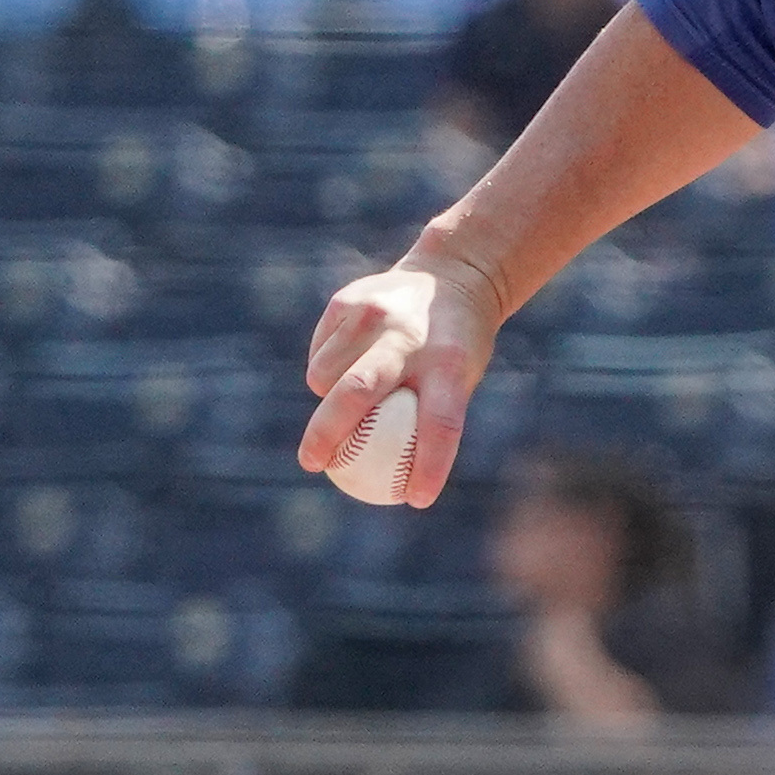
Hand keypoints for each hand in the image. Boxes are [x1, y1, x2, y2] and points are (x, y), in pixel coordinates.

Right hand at [299, 246, 505, 511]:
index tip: (415, 500)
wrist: (454, 275)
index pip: (440, 424)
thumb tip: (393, 483)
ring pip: (326, 376)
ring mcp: (373, 315)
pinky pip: (320, 353)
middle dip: (326, 435)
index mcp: (450, 363)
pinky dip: (325, 370)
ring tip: (344, 400)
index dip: (429, 467)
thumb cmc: (458, 347)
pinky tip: (347, 363)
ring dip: (326, 399)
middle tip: (313, 464)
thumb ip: (428, 419)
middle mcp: (408, 337)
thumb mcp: (462, 378)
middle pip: (357, 394)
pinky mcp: (346, 302)